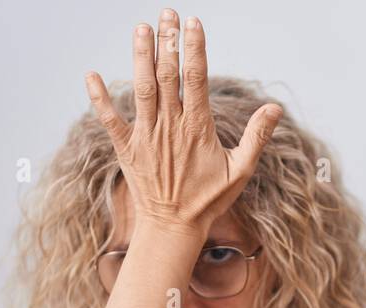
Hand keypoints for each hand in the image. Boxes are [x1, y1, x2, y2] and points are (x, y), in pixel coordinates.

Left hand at [84, 10, 280, 236]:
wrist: (173, 228)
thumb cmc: (208, 200)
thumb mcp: (240, 171)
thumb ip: (256, 137)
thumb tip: (275, 108)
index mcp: (197, 128)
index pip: (195, 78)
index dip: (194, 48)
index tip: (193, 23)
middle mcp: (170, 127)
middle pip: (168, 75)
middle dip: (168, 41)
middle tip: (167, 13)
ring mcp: (146, 137)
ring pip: (142, 89)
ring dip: (140, 57)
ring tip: (140, 28)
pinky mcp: (126, 149)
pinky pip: (110, 120)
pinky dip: (99, 98)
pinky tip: (91, 75)